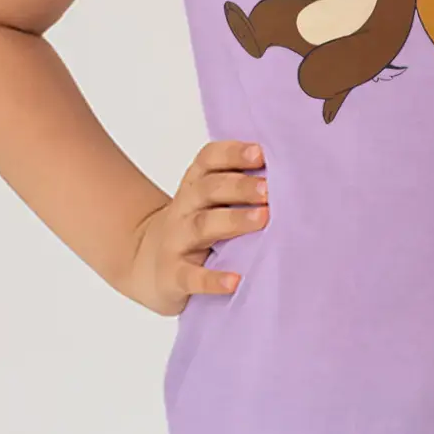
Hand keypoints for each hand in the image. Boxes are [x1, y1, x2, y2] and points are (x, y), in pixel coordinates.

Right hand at [121, 139, 268, 316]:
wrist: (145, 263)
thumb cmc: (193, 227)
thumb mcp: (208, 202)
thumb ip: (237, 186)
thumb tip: (288, 174)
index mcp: (194, 185)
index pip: (208, 159)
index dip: (233, 153)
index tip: (261, 153)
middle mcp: (184, 208)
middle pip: (209, 189)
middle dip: (240, 186)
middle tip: (269, 189)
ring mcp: (176, 241)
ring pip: (202, 226)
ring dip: (234, 221)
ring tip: (262, 219)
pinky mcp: (172, 276)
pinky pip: (191, 276)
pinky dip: (213, 280)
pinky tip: (234, 281)